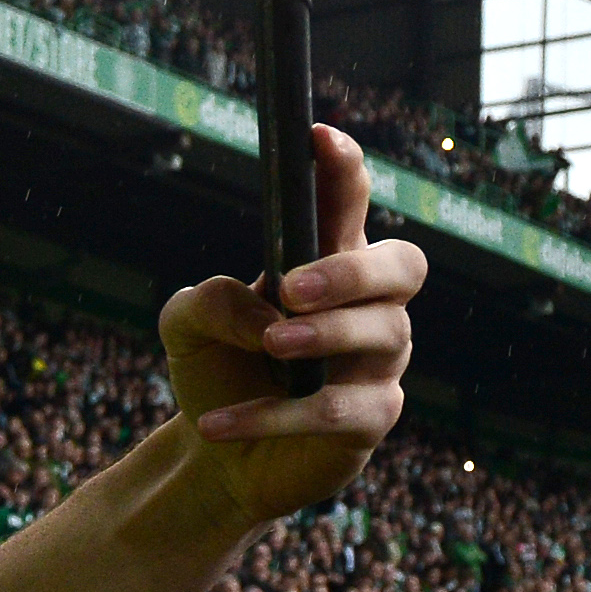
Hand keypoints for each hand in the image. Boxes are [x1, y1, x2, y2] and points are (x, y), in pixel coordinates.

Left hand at [157, 125, 416, 524]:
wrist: (216, 454)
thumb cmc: (217, 369)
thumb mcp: (186, 324)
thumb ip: (210, 299)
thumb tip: (260, 310)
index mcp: (327, 265)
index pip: (349, 205)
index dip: (343, 169)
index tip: (317, 137)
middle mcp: (369, 308)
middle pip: (404, 265)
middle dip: (353, 269)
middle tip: (292, 287)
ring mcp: (378, 365)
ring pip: (383, 336)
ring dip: (325, 335)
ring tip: (271, 344)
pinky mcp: (372, 421)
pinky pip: (339, 412)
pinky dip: (275, 416)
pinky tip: (215, 424)